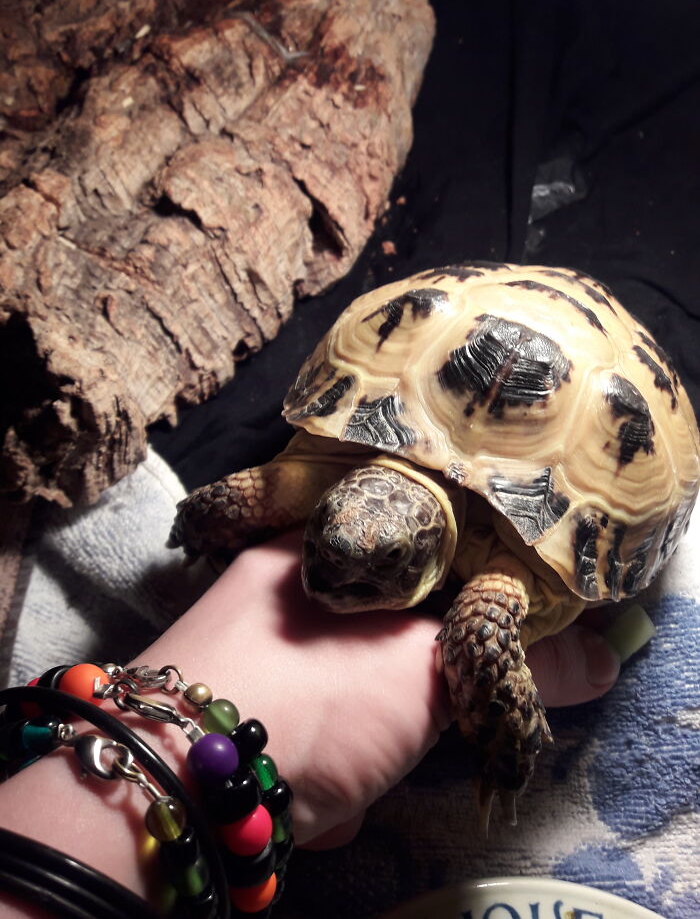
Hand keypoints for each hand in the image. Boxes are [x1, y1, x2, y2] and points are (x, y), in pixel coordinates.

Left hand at [155, 531, 619, 848]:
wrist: (180, 786)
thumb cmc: (312, 696)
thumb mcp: (426, 673)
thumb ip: (517, 664)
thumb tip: (602, 661)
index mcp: (317, 547)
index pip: (417, 560)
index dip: (460, 611)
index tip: (477, 659)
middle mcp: (272, 590)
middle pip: (380, 641)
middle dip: (404, 704)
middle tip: (401, 732)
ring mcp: (241, 655)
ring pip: (344, 702)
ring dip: (362, 752)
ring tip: (348, 778)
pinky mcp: (225, 720)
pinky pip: (304, 740)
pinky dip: (318, 776)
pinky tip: (311, 803)